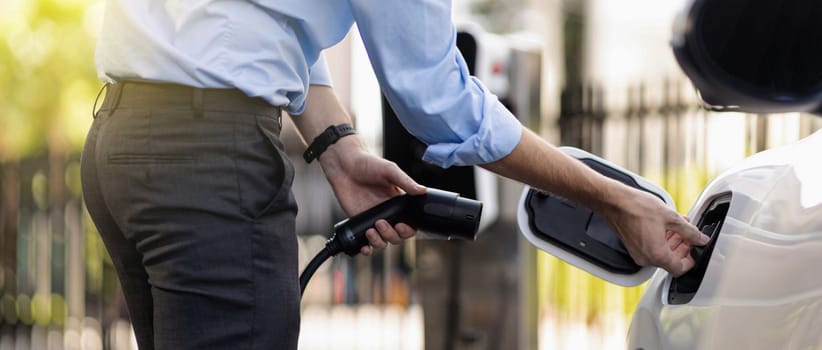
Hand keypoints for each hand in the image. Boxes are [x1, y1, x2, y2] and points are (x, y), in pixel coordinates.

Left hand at [319, 137, 426, 254]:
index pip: (409, 224)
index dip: (407, 230)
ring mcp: (372, 219)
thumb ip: (406, 182)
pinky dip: (366, 249)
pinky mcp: (358, 223)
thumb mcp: (389, 170)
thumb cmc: (367, 163)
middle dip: (391, 235)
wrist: (344, 165)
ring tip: (371, 230)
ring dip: (379, 241)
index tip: (401, 225)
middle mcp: (387, 213)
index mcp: (398, 203)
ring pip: (382, 241)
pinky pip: (365, 242)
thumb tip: (423, 191)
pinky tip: (365, 246)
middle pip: (396, 236)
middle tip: (381, 223)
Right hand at [602, 187, 709, 276]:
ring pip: (661, 255)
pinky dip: (661, 241)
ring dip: (672, 243)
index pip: (680, 269)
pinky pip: (651, 250)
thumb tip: (701, 239)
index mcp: (657, 255)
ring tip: (679, 228)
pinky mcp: (633, 248)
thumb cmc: (637, 208)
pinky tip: (666, 227)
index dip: (691, 260)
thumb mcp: (671, 217)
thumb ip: (690, 231)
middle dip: (683, 248)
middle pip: (671, 262)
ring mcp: (638, 254)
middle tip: (690, 235)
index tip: (695, 249)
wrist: (615, 202)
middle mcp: (646, 258)